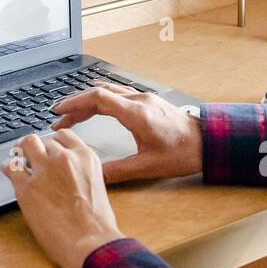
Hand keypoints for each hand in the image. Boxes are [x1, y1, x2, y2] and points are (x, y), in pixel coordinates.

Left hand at [1, 130, 123, 267]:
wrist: (90, 243)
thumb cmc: (96, 224)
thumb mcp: (96, 185)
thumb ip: (80, 171)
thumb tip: (64, 171)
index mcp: (85, 157)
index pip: (63, 136)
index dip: (53, 143)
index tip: (48, 149)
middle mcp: (64, 158)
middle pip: (43, 139)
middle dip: (37, 148)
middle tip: (32, 158)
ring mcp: (44, 170)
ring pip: (26, 144)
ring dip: (21, 152)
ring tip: (20, 161)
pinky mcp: (27, 187)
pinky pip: (10, 166)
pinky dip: (8, 167)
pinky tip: (9, 172)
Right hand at [50, 81, 202, 182]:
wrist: (209, 143)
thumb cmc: (183, 153)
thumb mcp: (148, 166)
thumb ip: (118, 171)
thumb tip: (94, 175)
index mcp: (136, 113)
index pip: (98, 98)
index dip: (74, 103)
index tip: (58, 112)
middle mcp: (139, 101)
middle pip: (99, 94)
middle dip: (75, 105)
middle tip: (58, 118)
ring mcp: (145, 99)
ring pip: (109, 92)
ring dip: (88, 101)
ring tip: (71, 113)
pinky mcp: (149, 102)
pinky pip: (120, 93)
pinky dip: (103, 97)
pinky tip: (98, 99)